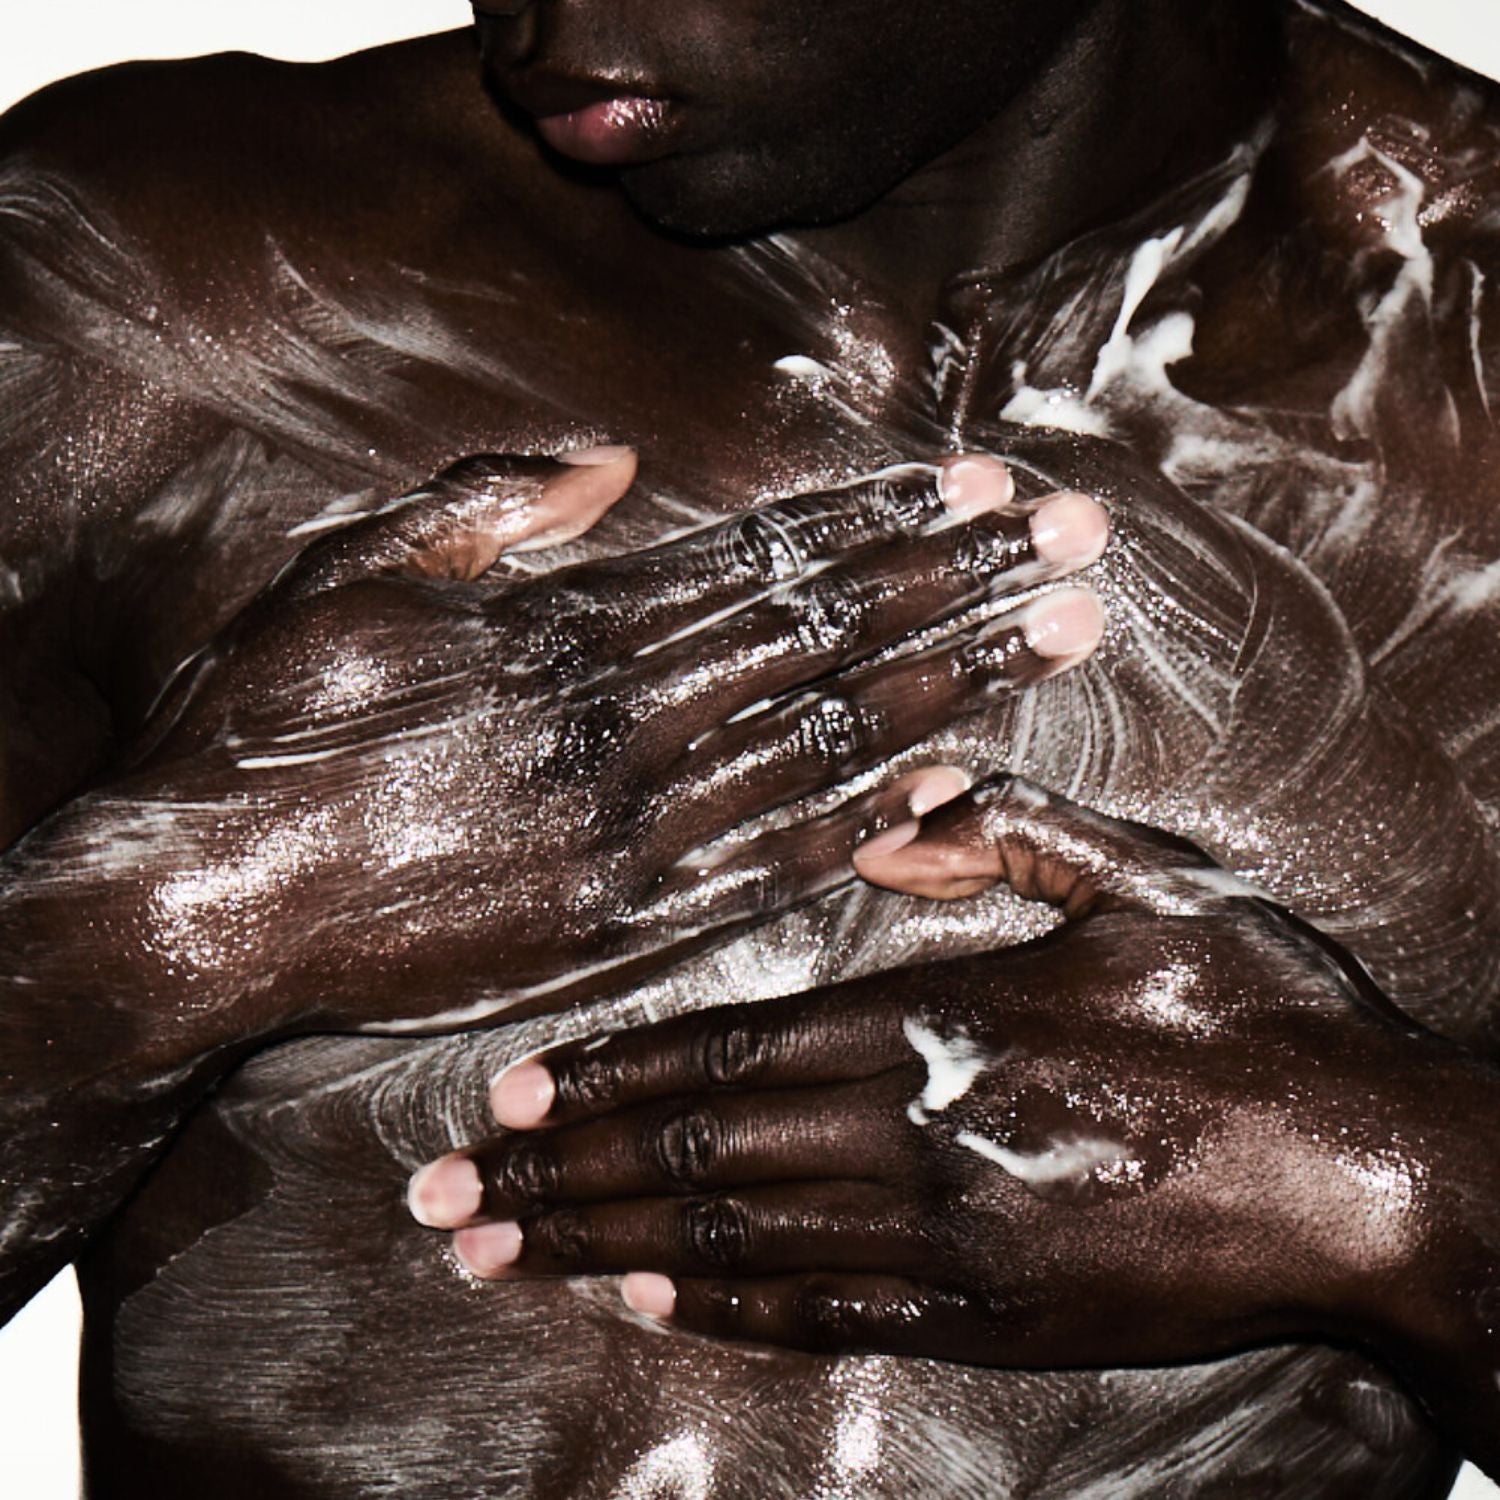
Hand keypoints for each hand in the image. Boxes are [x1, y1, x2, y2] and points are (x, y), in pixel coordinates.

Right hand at [49, 449, 1106, 1043]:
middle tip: (1085, 542)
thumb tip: (612, 462)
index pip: (765, 564)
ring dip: (955, 687)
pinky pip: (771, 870)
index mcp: (565, 634)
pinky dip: (871, 826)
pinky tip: (957, 785)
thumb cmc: (261, 732)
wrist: (205, 908)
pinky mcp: (619, 927)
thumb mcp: (341, 576)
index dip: (887, 522)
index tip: (988, 487)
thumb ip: (483, 511)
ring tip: (1063, 637)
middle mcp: (621, 727)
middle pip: (829, 641)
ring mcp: (631, 833)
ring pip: (826, 744)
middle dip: (966, 583)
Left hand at [409, 777, 1479, 1385]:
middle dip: (556, 1169)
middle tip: (444, 1190)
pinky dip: (721, 1310)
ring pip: (730, 1240)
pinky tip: (642, 1304)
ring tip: (498, 1252)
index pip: (723, 1045)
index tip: (505, 1087)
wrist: (1379, 1180)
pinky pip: (824, 1315)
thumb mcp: (1147, 888)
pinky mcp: (991, 1317)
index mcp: (939, 1016)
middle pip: (694, 1149)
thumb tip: (889, 809)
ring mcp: (946, 1236)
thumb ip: (1006, 838)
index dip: (604, 1069)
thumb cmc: (1266, 1021)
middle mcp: (915, 1131)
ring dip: (600, 1246)